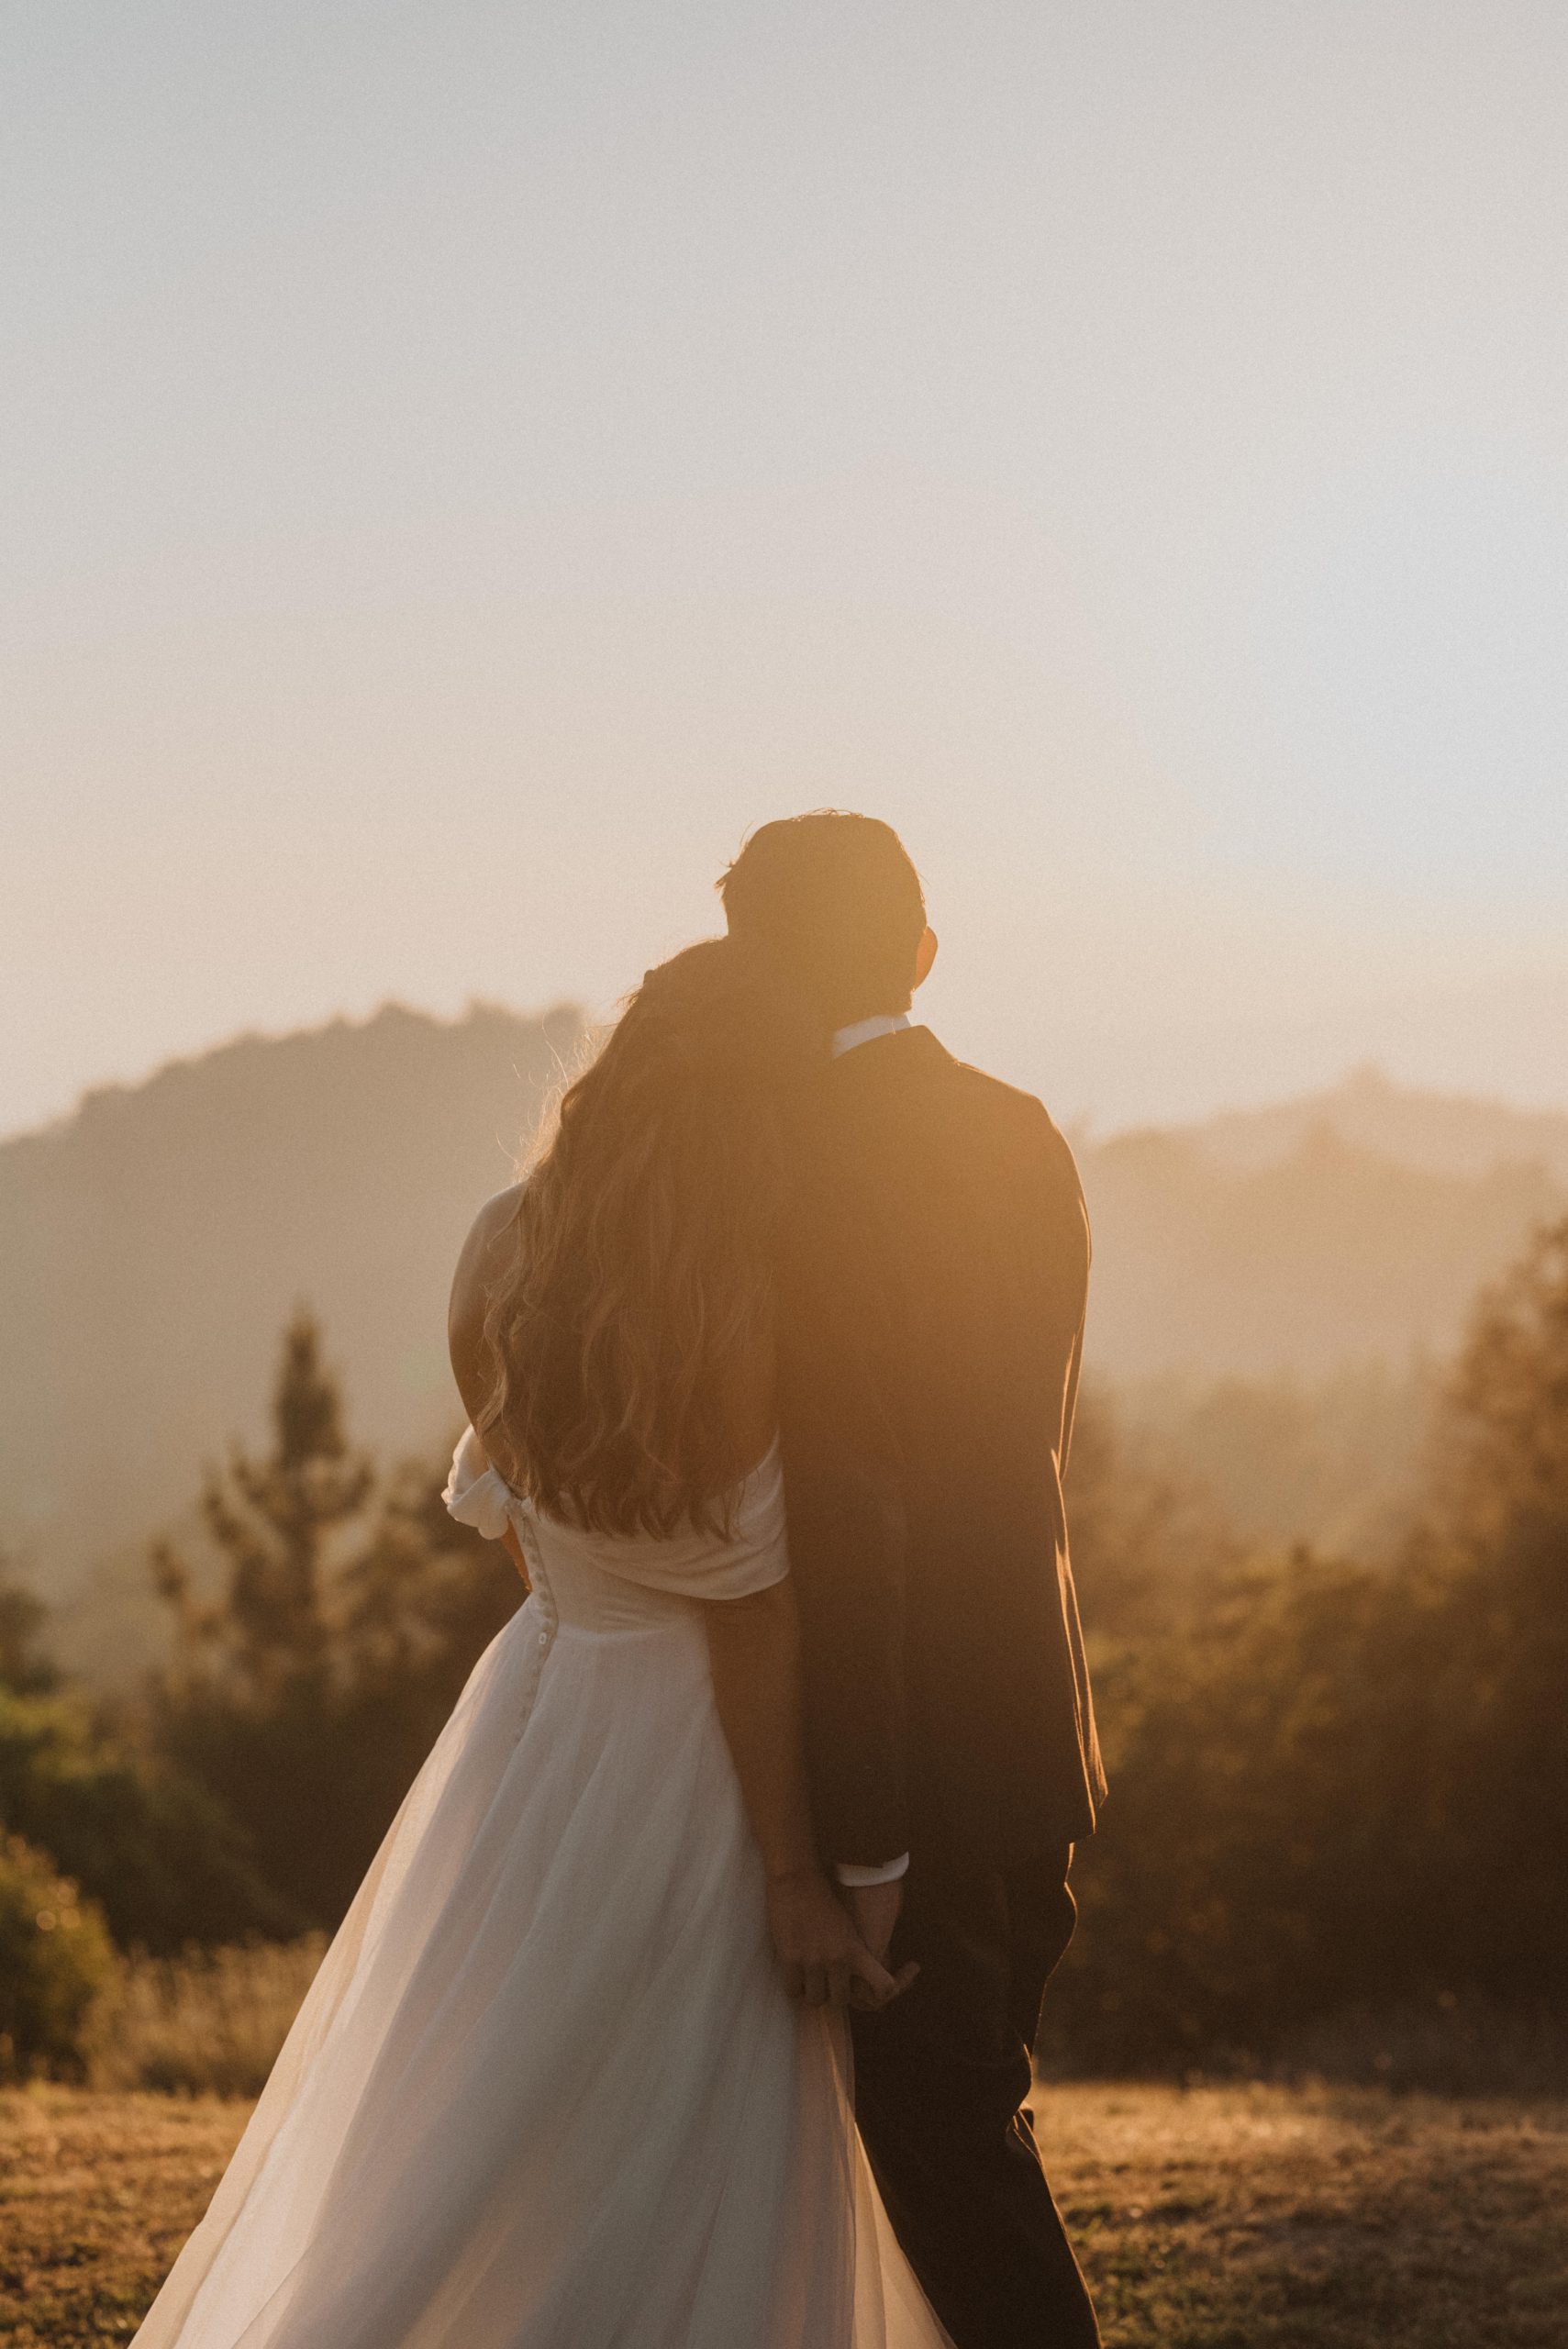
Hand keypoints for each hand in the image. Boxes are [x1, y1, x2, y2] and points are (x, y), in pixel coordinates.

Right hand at [764, 1868, 918, 2009]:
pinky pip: (793, 1991)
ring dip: (811, 1993)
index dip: (880, 1996)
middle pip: (840, 2001)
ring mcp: (813, 1961)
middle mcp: (838, 1959)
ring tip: (807, 1980)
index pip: (883, 1987)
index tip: (871, 1993)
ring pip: (814, 2000)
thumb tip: (853, 1977)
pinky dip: (794, 1988)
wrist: (798, 1879)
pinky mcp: (791, 1959)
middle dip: (832, 1995)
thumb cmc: (824, 1899)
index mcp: (856, 1950)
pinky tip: (794, 1975)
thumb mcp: (848, 1927)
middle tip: (825, 1984)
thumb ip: (851, 1953)